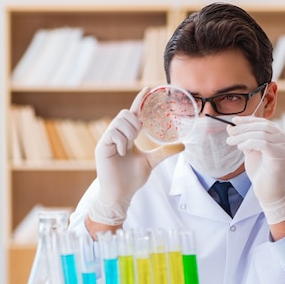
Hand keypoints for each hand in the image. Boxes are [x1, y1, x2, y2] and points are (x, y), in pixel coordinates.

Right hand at [89, 88, 183, 225]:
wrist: (120, 194)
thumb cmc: (132, 179)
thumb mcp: (151, 162)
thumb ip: (164, 152)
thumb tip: (183, 146)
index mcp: (127, 136)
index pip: (133, 114)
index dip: (140, 101)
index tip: (147, 89)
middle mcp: (116, 135)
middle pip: (126, 114)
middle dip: (135, 123)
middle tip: (138, 138)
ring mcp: (107, 140)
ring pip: (120, 121)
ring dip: (129, 133)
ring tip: (128, 147)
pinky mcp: (101, 146)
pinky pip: (113, 133)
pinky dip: (121, 141)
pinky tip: (121, 152)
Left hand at [226, 116, 284, 223]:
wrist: (269, 193)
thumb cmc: (262, 174)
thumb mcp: (252, 151)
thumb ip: (245, 139)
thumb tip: (231, 127)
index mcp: (282, 137)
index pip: (265, 123)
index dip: (249, 120)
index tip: (234, 120)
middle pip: (264, 126)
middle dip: (244, 127)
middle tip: (230, 131)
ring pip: (261, 134)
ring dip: (243, 136)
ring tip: (231, 141)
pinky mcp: (282, 155)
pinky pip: (263, 143)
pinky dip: (249, 143)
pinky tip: (240, 147)